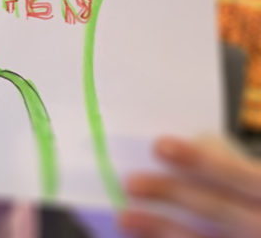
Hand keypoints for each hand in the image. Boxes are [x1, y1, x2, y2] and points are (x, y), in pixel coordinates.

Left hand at [119, 136, 260, 236]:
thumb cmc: (250, 195)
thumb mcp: (249, 177)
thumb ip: (225, 163)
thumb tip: (179, 148)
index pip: (236, 173)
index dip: (199, 160)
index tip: (159, 145)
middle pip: (217, 208)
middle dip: (170, 192)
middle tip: (130, 183)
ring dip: (160, 228)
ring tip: (125, 218)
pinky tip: (144, 237)